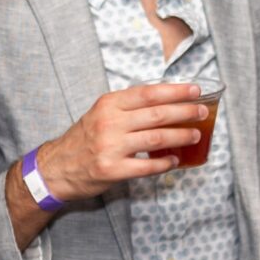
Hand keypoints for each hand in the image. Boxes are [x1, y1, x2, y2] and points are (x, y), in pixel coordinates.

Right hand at [38, 83, 206, 201]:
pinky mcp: (113, 169)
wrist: (57, 166)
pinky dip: (164, 163)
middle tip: (202, 112)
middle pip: (156, 114)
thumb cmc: (84, 138)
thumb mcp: (101, 113)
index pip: (148, 93)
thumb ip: (128, 107)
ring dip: (180, 136)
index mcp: (109, 104)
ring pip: (156, 138)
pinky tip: (175, 160)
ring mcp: (111, 147)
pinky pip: (147, 166)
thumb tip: (165, 102)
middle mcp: (110, 122)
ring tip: (195, 134)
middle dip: (184, 112)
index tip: (195, 90)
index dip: (175, 91)